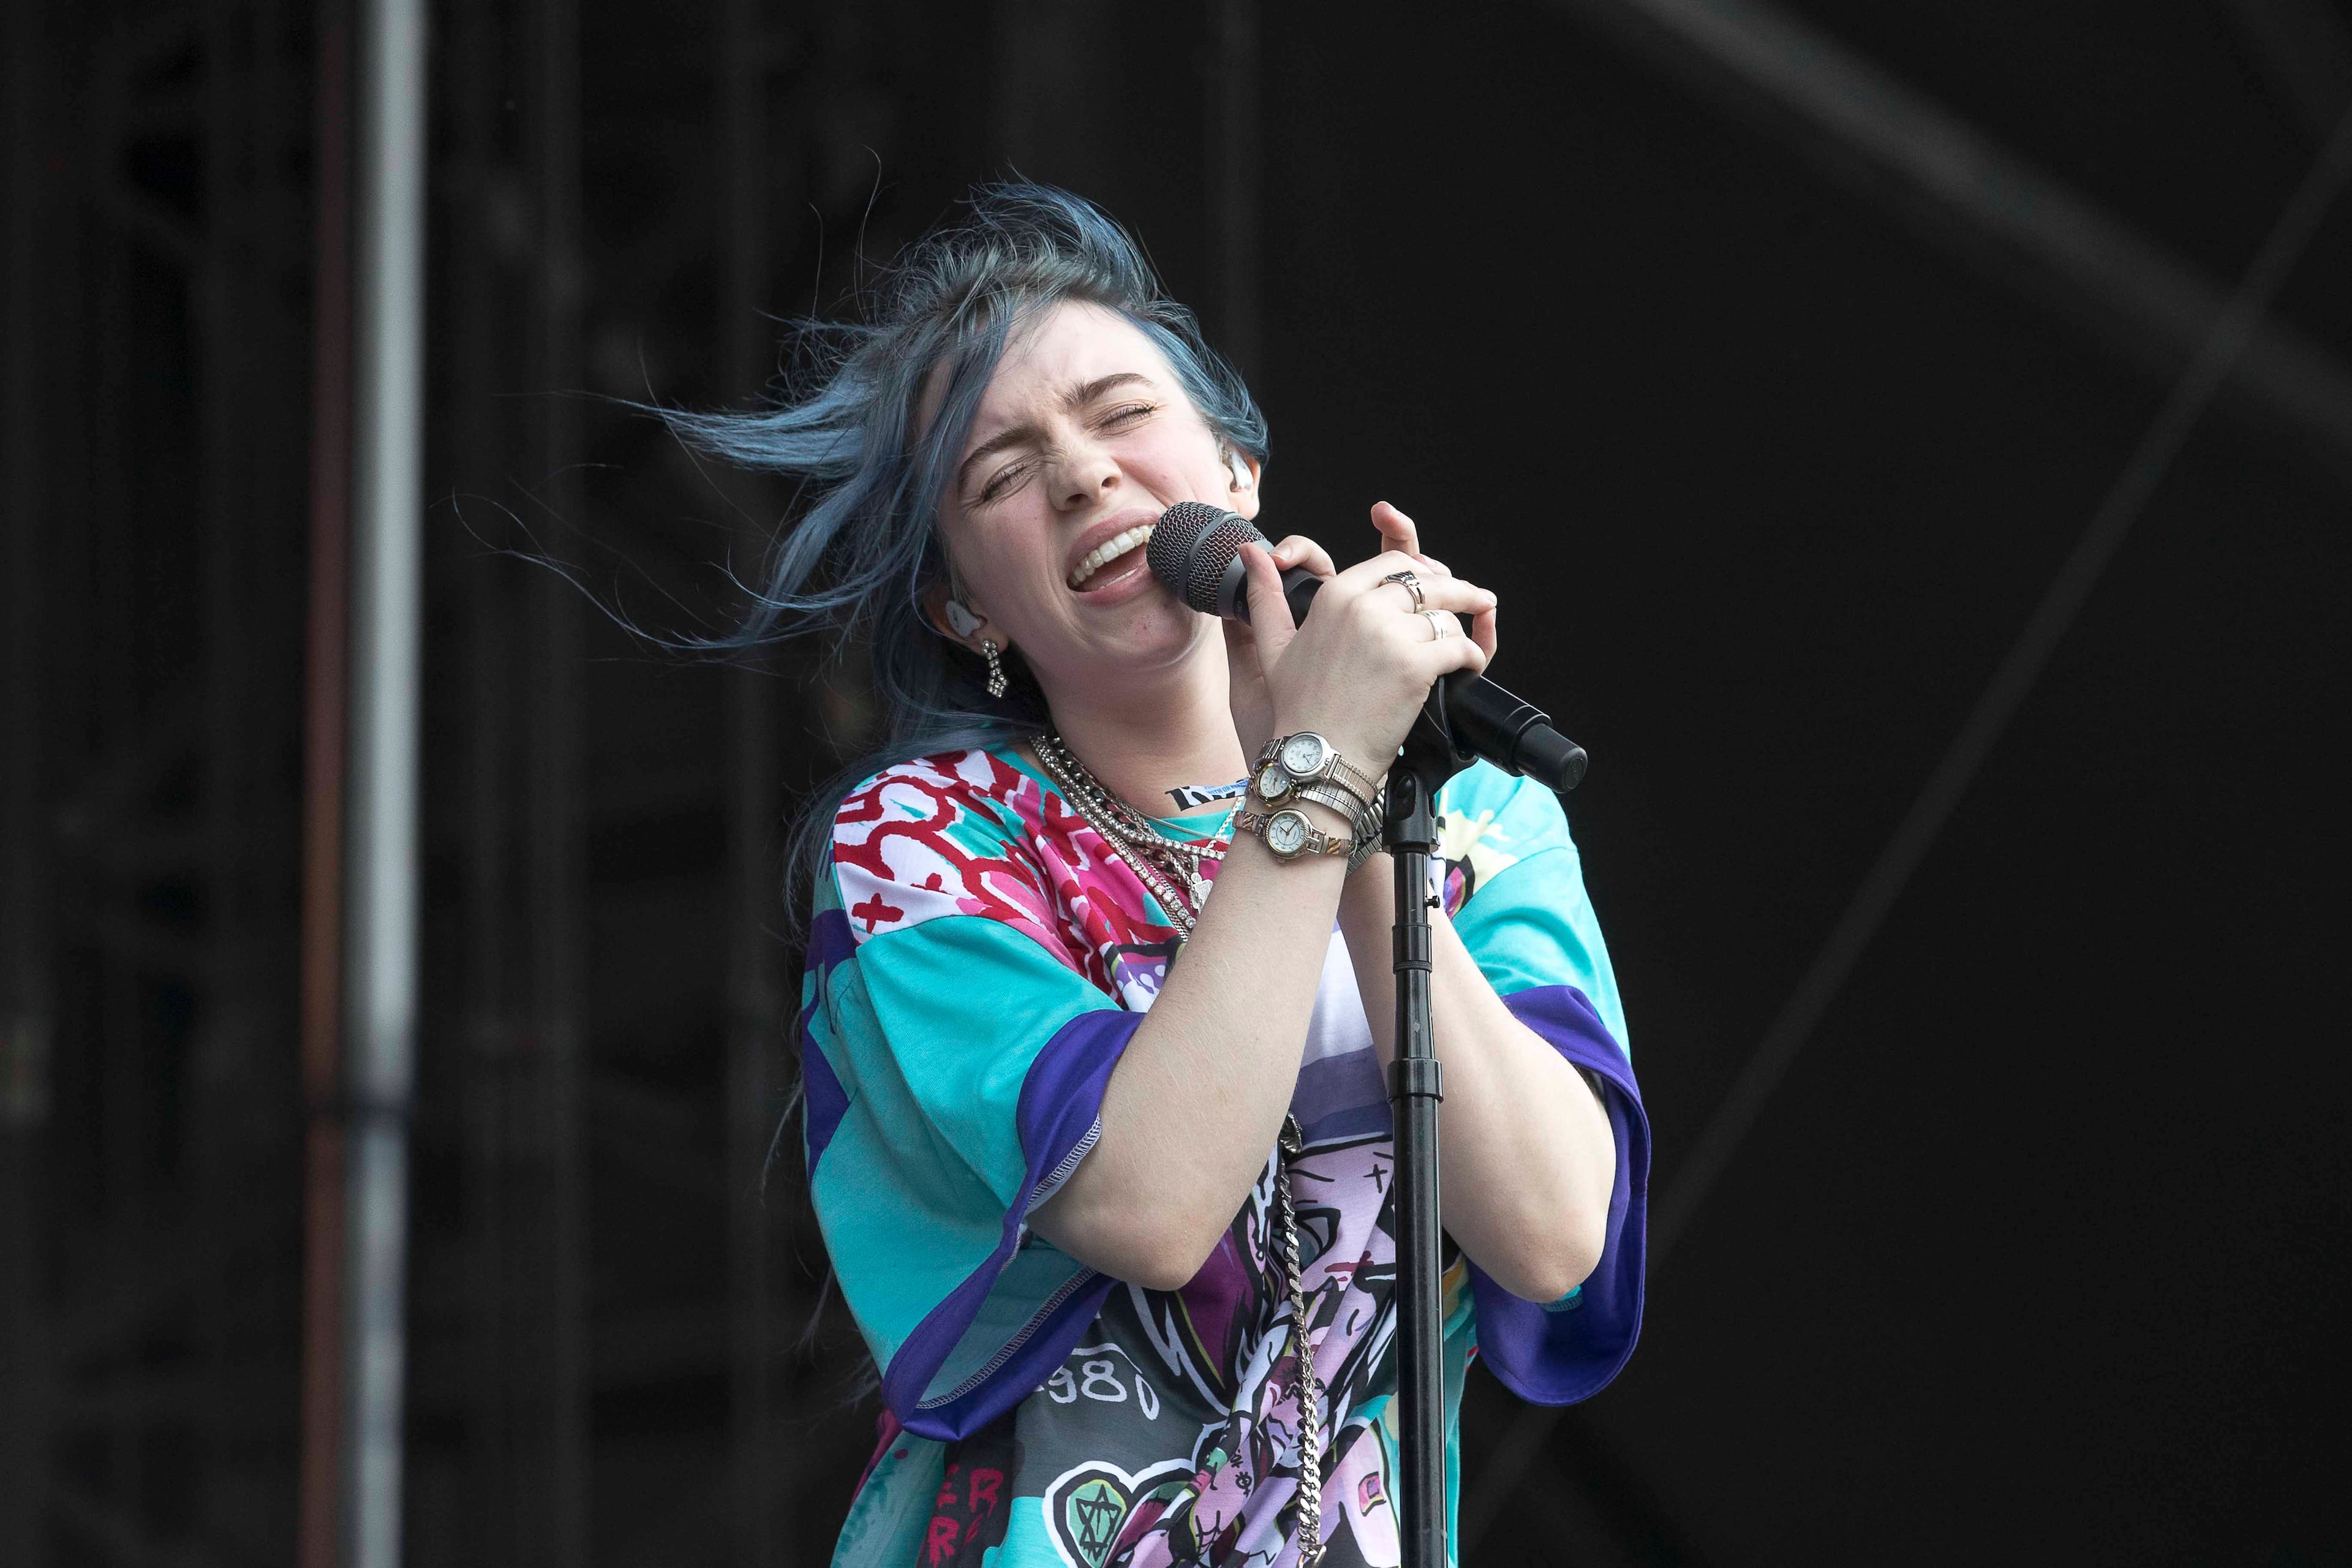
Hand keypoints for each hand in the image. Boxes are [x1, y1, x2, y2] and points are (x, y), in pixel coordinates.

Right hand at [1231, 502, 1495, 774]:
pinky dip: (1472, 658)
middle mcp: (1363, 607)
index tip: (1436, 583)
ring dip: (1462, 631)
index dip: (1421, 572)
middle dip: (1458, 592)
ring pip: (1448, 617)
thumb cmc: (1297, 708)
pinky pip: (1460, 647)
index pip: (1393, 563)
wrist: (1315, 758)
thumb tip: (1249, 552)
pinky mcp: (1416, 665)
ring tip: (1469, 642)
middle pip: (1429, 584)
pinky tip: (1470, 667)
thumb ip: (1264, 595)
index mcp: (1335, 596)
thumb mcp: (1271, 645)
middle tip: (1477, 601)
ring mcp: (1391, 635)